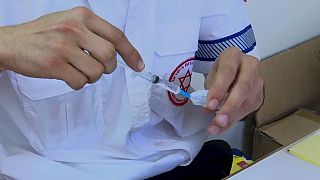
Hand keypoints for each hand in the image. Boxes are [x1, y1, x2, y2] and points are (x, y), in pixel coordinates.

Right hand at [0, 7, 143, 89]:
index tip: (138, 65)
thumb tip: (118, 52)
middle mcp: (74, 28)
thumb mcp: (70, 22)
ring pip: (96, 72)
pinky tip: (69, 76)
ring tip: (80, 71)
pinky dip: (78, 83)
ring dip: (92, 77)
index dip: (131, 53)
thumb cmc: (44, 34)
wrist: (12, 42)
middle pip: (109, 56)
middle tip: (100, 68)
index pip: (117, 35)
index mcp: (82, 16)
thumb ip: (93, 32)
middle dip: (108, 68)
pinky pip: (80, 82)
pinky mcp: (54, 64)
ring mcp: (63, 47)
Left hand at [204, 47, 263, 134]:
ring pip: (247, 101)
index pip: (227, 72)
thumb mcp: (212, 74)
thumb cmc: (222, 71)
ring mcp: (258, 81)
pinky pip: (248, 110)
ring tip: (216, 128)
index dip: (219, 90)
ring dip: (231, 118)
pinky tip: (223, 126)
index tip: (210, 105)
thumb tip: (208, 109)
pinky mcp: (260, 95)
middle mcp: (250, 66)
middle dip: (229, 107)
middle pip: (242, 88)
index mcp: (234, 56)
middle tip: (218, 121)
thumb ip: (210, 89)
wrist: (236, 68)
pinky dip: (234, 120)